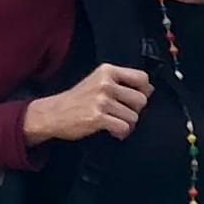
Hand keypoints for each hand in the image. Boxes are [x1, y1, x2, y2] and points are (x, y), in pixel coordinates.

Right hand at [23, 65, 150, 145]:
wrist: (53, 113)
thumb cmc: (78, 99)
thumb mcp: (98, 81)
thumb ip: (122, 82)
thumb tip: (150, 89)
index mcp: (107, 71)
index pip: (142, 77)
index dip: (143, 91)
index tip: (134, 99)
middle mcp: (105, 83)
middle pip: (141, 99)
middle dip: (135, 110)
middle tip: (122, 113)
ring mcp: (101, 100)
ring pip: (133, 116)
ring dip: (127, 124)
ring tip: (115, 122)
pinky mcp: (97, 117)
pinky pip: (124, 128)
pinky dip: (121, 133)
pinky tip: (112, 130)